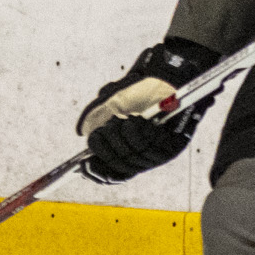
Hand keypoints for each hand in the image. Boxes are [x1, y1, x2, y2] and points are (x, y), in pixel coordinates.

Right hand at [76, 39, 220, 183]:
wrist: (165, 81)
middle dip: (108, 146)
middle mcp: (142, 158)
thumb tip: (82, 132)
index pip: (112, 174)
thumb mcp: (111, 103)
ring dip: (123, 137)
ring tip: (125, 119)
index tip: (84, 163)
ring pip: (133, 157)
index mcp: (126, 152)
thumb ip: (95, 117)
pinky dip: (138, 134)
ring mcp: (157, 156)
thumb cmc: (138, 93)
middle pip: (118, 165)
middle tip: (109, 126)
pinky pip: (149, 149)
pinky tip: (137, 121)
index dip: (97, 171)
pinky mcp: (172, 150)